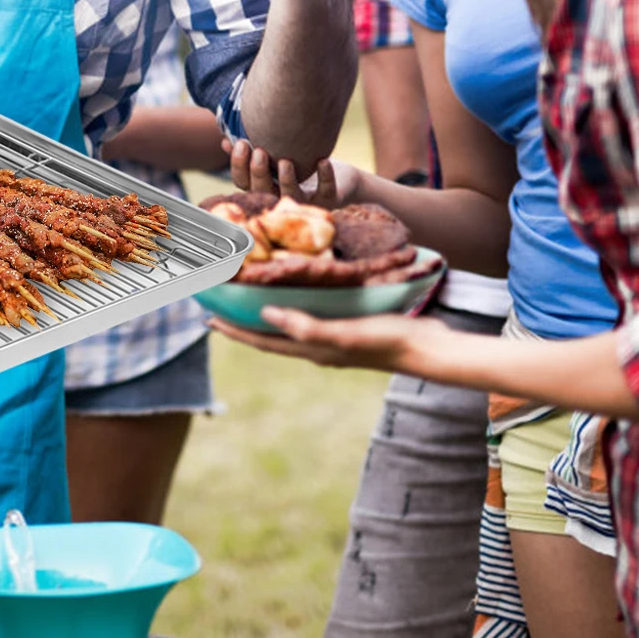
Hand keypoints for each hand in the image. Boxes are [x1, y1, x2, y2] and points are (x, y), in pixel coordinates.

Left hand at [208, 309, 428, 371]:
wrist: (429, 348)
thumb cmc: (386, 340)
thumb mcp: (344, 333)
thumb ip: (306, 327)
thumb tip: (264, 315)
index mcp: (312, 349)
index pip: (262, 341)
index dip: (235, 330)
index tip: (208, 319)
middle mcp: (318, 345)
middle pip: (271, 332)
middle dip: (245, 319)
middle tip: (223, 303)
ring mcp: (335, 335)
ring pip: (291, 322)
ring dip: (269, 309)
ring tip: (252, 293)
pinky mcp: (350, 324)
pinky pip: (313, 312)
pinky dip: (298, 301)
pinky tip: (301, 288)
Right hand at [222, 140, 356, 205]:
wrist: (343, 180)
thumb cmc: (304, 164)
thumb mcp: (277, 155)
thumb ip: (252, 150)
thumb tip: (225, 141)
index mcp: (266, 187)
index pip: (243, 183)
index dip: (239, 165)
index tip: (240, 143)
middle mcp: (282, 198)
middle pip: (264, 191)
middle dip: (259, 173)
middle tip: (260, 151)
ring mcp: (305, 202)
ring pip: (292, 196)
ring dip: (287, 180)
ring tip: (285, 161)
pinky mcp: (330, 201)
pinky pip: (326, 192)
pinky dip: (325, 177)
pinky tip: (322, 161)